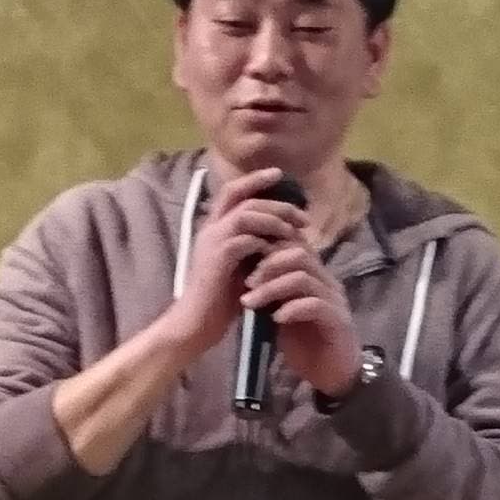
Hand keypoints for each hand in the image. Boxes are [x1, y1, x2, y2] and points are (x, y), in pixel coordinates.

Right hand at [165, 169, 305, 361]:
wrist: (196, 323)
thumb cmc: (219, 300)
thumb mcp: (240, 266)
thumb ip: (253, 247)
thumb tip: (279, 235)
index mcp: (214, 228)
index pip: (233, 191)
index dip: (255, 179)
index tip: (280, 175)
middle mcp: (211, 228)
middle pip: (243, 197)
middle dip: (276, 202)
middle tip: (302, 215)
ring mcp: (213, 242)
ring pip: (246, 214)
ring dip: (274, 220)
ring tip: (295, 231)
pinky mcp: (219, 258)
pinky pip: (247, 240)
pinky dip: (266, 243)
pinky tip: (280, 252)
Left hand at [238, 239, 358, 398]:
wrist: (333, 375)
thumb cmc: (306, 344)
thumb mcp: (280, 312)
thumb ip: (269, 293)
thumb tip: (241, 276)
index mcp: (313, 275)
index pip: (294, 244)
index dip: (267, 248)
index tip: (241, 265)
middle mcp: (326, 281)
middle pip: (299, 253)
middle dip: (267, 265)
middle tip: (246, 283)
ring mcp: (334, 300)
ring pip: (303, 277)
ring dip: (272, 287)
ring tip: (251, 303)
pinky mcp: (339, 321)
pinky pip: (316, 305)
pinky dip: (292, 309)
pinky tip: (275, 319)